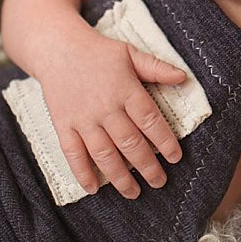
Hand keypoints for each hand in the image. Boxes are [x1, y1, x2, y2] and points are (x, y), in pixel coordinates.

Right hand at [38, 32, 185, 198]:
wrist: (56, 49)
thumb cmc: (99, 53)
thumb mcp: (130, 53)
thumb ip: (157, 68)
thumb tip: (184, 78)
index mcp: (125, 90)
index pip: (149, 120)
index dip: (164, 141)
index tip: (175, 158)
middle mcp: (104, 107)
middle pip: (130, 143)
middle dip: (147, 166)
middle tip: (159, 182)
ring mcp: (83, 118)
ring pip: (104, 153)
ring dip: (120, 177)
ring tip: (134, 192)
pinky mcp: (64, 125)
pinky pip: (73, 153)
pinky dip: (82, 172)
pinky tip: (93, 188)